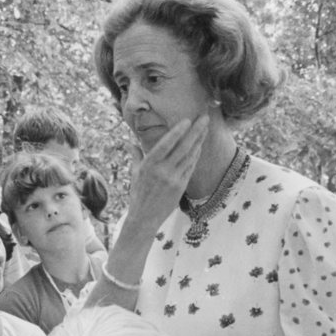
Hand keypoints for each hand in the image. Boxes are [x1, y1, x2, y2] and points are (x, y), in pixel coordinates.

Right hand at [126, 115, 209, 230]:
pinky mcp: (181, 186)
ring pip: (190, 156)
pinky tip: (200, 145)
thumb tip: (130, 142)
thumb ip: (136, 156)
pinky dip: (196, 155)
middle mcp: (162, 171)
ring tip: (205, 128)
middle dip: (196, 132)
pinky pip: (191, 167)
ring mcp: (174, 179)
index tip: (187, 120)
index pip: (165, 144)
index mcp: (149, 165)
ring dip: (199, 141)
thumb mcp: (134, 174)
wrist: (145, 218)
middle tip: (205, 118)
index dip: (177, 132)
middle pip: (183, 148)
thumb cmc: (138, 194)